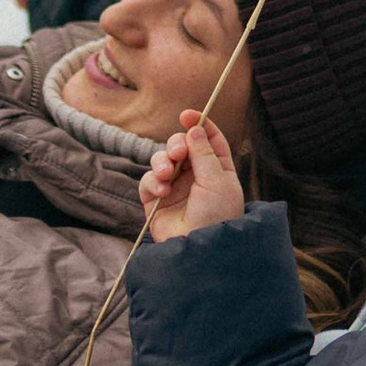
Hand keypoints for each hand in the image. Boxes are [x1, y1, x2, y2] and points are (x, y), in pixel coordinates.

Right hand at [138, 110, 242, 240]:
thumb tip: (194, 129)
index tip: (186, 114)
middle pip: (181, 145)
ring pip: (161, 159)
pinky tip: (162, 191)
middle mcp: (195, 175)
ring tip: (167, 175)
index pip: (208, 138)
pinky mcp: (156, 200)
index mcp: (217, 168)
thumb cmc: (216, 217)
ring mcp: (175, 187)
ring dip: (162, 162)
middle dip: (176, 144)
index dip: (198, 123)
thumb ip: (203, 153)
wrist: (199, 250)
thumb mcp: (217, 181)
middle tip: (178, 153)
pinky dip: (152, 181)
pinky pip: (148, 181)